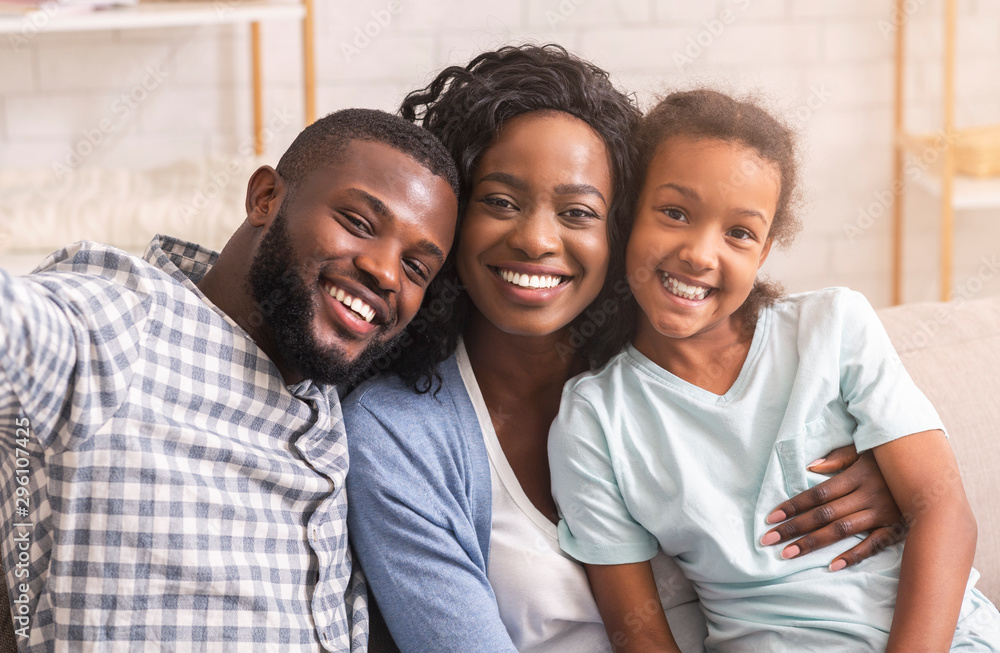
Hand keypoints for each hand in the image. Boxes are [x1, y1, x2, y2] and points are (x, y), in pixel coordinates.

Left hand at [760, 445, 905, 568]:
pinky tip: (832, 565)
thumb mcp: (865, 449)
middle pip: (824, 515)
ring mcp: (881, 514)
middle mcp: (866, 496)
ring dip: (813, 543)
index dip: (793, 505)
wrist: (936, 474)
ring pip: (841, 531)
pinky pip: (873, 545)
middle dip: (794, 528)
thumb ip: (839, 458)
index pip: (817, 494)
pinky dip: (853, 555)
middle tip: (768, 540)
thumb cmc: (892, 458)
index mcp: (856, 476)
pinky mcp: (895, 529)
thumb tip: (811, 467)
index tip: (771, 517)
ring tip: (788, 554)